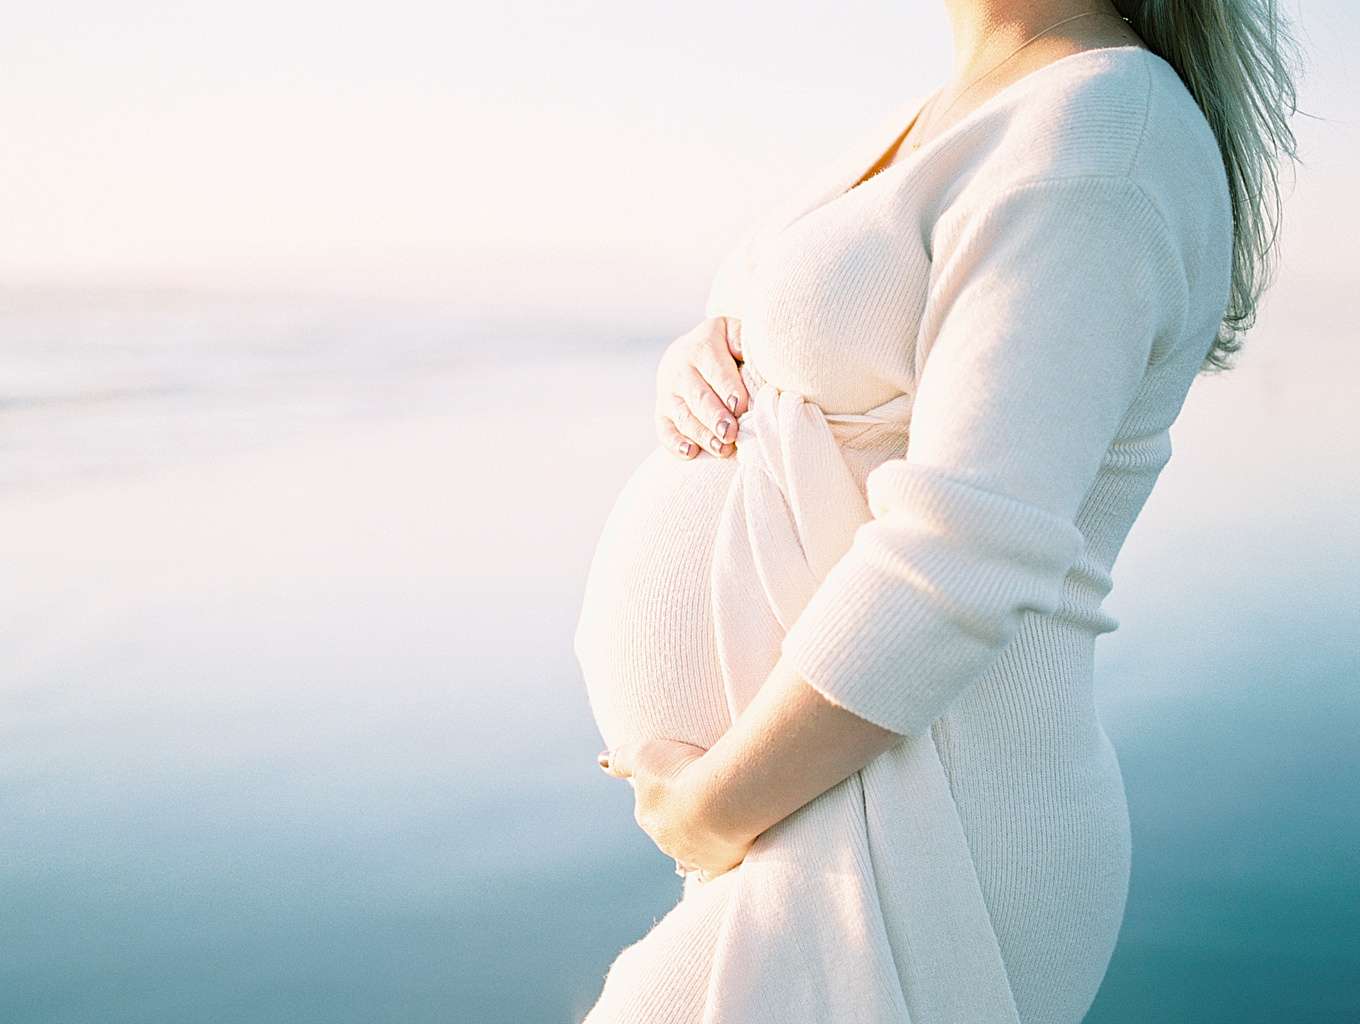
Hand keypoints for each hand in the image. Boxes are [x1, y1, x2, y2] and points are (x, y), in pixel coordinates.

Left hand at [598, 738, 754, 881]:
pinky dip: (712, 866)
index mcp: (649, 817)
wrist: (721, 799)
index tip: (678, 784)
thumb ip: (622, 759)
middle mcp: (667, 841)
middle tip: (699, 800)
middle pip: (671, 831)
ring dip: (698, 840)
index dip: (664, 796)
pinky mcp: (718, 865)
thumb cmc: (681, 774)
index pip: (651, 810)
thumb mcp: (645, 754)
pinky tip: (718, 858)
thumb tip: (601, 761)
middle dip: (681, 819)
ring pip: (689, 851)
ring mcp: (693, 856)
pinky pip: (711, 871)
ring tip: (712, 825)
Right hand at [654, 316, 748, 459]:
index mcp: (702, 346)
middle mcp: (680, 367)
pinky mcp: (661, 411)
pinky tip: (691, 453)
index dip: (728, 389)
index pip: (716, 369)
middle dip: (715, 417)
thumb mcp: (734, 333)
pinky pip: (664, 429)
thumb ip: (742, 340)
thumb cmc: (726, 347)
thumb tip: (745, 355)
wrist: (692, 350)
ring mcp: (667, 391)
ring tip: (721, 449)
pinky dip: (675, 443)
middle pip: (698, 396)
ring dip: (702, 434)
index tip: (741, 407)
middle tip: (731, 434)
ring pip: (682, 416)